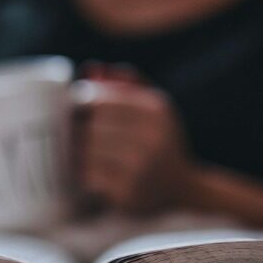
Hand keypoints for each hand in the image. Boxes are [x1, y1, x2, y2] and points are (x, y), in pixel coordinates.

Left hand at [75, 76, 192, 213]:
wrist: (182, 189)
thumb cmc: (160, 141)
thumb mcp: (153, 107)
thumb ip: (124, 84)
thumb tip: (91, 69)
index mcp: (155, 109)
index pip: (100, 99)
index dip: (82, 104)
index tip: (80, 112)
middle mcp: (151, 136)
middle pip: (92, 125)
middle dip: (82, 129)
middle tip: (80, 135)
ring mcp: (140, 166)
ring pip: (88, 150)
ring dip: (81, 152)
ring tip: (89, 154)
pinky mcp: (127, 192)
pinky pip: (89, 175)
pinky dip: (86, 173)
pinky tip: (96, 173)